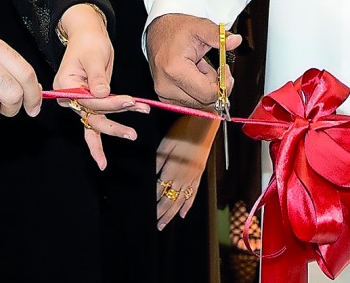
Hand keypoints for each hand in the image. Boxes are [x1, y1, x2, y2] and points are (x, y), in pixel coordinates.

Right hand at [54, 3, 148, 169]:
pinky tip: (128, 134)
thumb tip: (103, 94)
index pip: (87, 102)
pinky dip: (115, 125)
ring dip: (117, 127)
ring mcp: (81, 102)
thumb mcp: (93, 55)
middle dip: (112, 126)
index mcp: (64, 86)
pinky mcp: (92, 102)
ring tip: (133, 133)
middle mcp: (69, 98)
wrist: (89, 35)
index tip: (128, 100)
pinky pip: (102, 117)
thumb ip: (97, 77)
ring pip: (97, 122)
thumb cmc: (89, 42)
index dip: (108, 104)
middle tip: (131, 134)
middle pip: (91, 117)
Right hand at [145, 13, 241, 108]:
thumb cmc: (177, 29)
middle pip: (205, 101)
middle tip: (214, 67)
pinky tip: (194, 76)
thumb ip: (219, 36)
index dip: (223, 85)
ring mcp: (164, 94)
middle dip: (215, 86)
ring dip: (205, 88)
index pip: (208, 94)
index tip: (226, 71)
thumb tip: (235, 40)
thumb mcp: (200, 27)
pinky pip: (190, 103)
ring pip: (199, 104)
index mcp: (174, 69)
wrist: (158, 31)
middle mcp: (166, 85)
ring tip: (200, 68)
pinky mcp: (164, 97)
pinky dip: (197, 92)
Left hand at [156, 115, 216, 229]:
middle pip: (170, 200)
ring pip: (181, 201)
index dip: (152, 201)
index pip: (160, 190)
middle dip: (161, 213)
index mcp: (173, 169)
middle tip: (154, 226)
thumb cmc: (183, 130)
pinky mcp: (199, 174)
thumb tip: (151, 176)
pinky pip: (193, 194)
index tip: (144, 212)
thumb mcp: (165, 143)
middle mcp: (183, 177)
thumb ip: (158, 161)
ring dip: (172, 214)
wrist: (204, 124)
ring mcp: (192, 177)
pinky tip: (183, 214)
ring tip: (164, 225)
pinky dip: (187, 205)